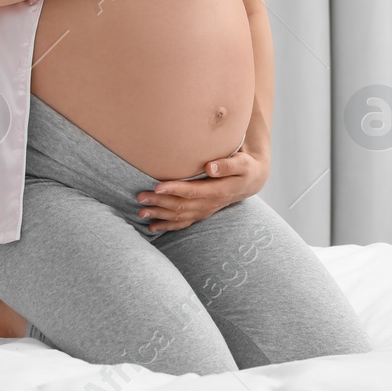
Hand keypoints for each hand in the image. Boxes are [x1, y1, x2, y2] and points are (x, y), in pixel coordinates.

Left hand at [135, 145, 269, 231]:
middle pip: (181, 206)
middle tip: (140, 197)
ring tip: (141, 212)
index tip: (157, 187)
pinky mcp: (201, 213)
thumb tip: (210, 167)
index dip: (174, 190)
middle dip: (160, 202)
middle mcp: (209, 204)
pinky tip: (152, 227)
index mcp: (218, 191)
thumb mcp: (242, 163)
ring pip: (179, 216)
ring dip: (159, 215)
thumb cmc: (245, 168)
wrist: (250, 181)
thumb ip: (227, 165)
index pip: (192, 192)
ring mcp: (204, 211)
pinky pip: (183, 223)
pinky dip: (167, 226)